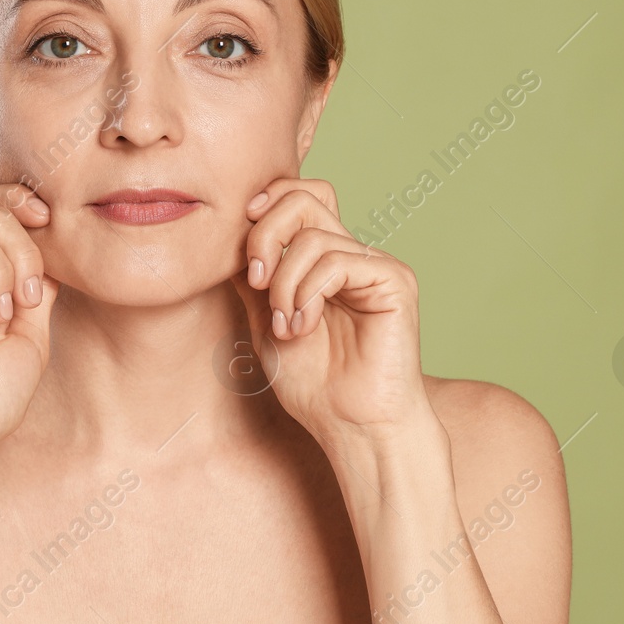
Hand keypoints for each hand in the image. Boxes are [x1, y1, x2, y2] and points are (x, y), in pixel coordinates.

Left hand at [228, 177, 430, 442]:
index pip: (300, 197)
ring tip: (286, 327)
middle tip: (255, 282)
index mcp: (323, 260)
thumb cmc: (314, 384)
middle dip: (265, 235)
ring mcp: (374, 265)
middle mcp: (351, 254)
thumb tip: (229, 236)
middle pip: (306, 198)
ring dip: (284, 283)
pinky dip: (308, 292)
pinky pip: (338, 260)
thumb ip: (252, 277)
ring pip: (312, 236)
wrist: (352, 426)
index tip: (242, 234)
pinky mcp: (393, 281)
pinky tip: (304, 326)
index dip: (268, 201)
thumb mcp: (264, 321)